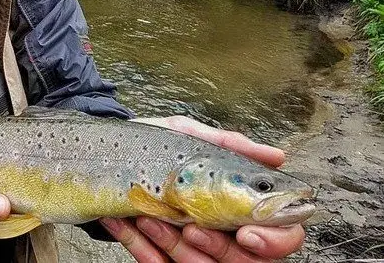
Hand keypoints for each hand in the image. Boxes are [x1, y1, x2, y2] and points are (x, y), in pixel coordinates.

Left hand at [98, 115, 306, 262]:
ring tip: (148, 215)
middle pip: (244, 262)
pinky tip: (124, 223)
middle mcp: (223, 235)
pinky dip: (141, 246)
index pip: (279, 237)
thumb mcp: (191, 137)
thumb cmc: (158, 146)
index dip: (272, 242)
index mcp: (241, 208)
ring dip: (172, 245)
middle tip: (191, 226)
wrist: (108, 151)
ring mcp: (191, 250)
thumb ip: (231, 146)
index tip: (246, 232)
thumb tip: (277, 156)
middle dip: (216, 247)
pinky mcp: (159, 255)